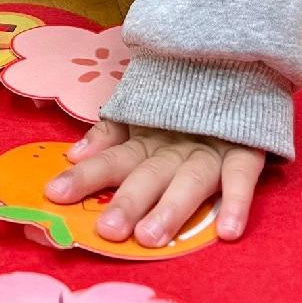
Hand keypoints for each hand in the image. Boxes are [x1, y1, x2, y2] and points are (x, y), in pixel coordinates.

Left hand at [44, 120, 264, 246]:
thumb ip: (109, 134)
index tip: (55, 194)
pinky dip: (237, 201)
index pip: (113, 159)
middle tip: (108, 229)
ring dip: (172, 207)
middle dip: (128, 199)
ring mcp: (211, 148)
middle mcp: (175, 145)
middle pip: (148, 174)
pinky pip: (243, 177)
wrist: (235, 65)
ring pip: (190, 179)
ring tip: (150, 237)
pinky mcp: (246, 149)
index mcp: (147, 139)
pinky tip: (228, 232)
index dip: (86, 175)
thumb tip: (72, 154)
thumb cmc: (182, 103)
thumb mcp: (143, 115)